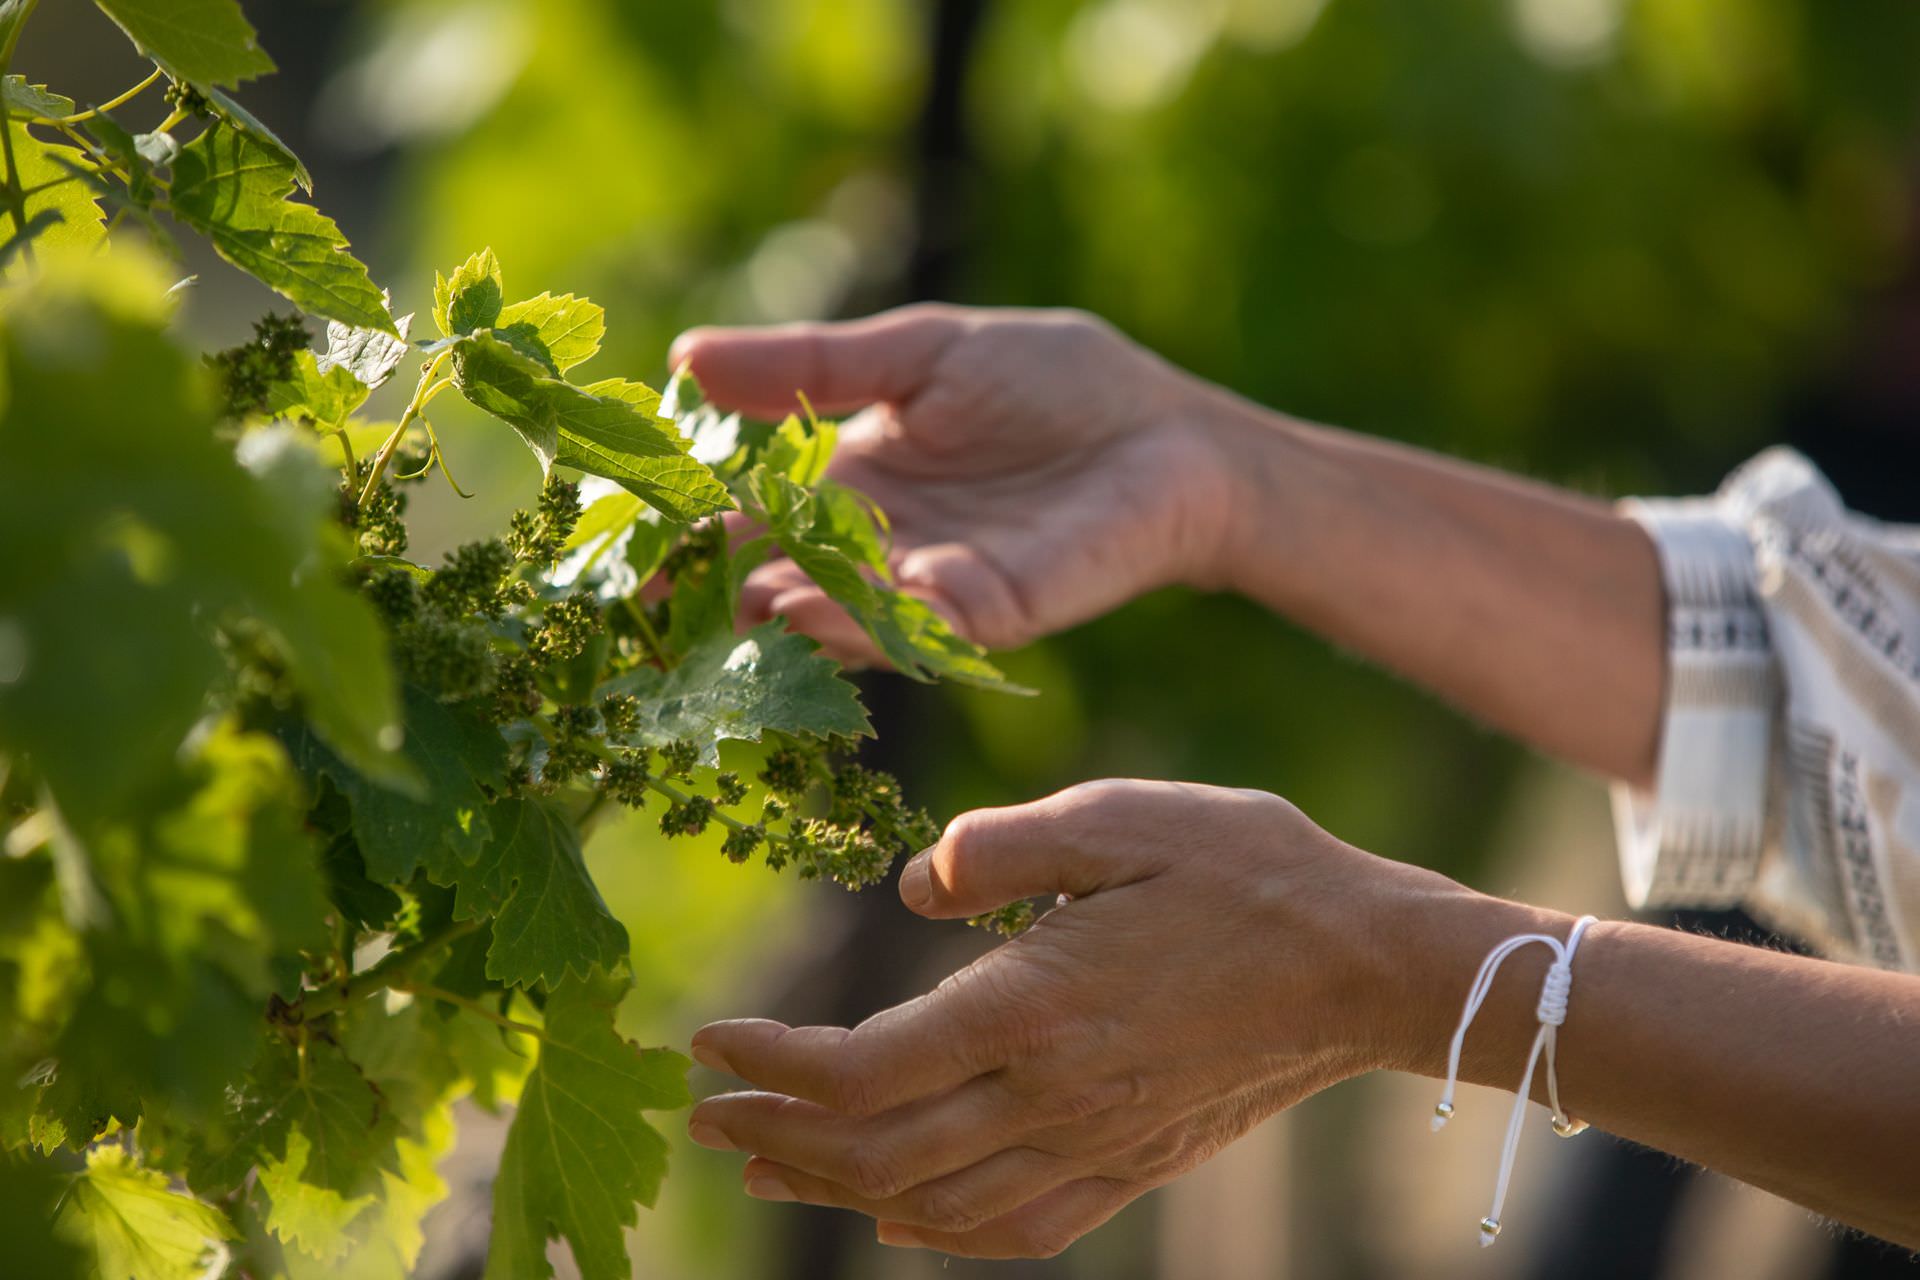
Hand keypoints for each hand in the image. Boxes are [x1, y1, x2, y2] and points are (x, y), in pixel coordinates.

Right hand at [670, 306, 1240, 656]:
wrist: (1171, 431)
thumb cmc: (1053, 383)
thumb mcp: (920, 354)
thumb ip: (812, 367)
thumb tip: (684, 358)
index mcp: (847, 487)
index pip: (745, 515)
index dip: (680, 525)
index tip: (611, 537)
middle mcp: (876, 553)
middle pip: (778, 581)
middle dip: (714, 593)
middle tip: (639, 604)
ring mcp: (932, 591)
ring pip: (841, 616)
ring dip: (785, 613)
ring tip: (733, 602)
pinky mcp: (998, 612)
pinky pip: (925, 623)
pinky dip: (877, 616)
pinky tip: (825, 602)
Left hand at [686, 780, 1455, 1258]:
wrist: (1369, 968)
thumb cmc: (1247, 873)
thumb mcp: (1115, 817)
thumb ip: (996, 850)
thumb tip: (913, 885)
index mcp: (1034, 1006)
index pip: (862, 1067)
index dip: (770, 1066)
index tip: (708, 1043)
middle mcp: (1051, 1096)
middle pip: (877, 1152)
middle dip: (775, 1136)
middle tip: (705, 1110)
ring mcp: (1093, 1144)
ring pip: (932, 1204)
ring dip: (833, 1188)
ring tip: (765, 1164)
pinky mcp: (1131, 1164)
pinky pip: (1013, 1227)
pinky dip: (934, 1232)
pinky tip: (895, 1218)